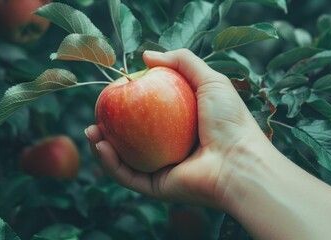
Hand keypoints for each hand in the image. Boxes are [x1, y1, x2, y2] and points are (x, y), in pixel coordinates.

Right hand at [86, 49, 267, 207]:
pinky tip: (100, 146)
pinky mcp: (157, 188)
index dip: (128, 105)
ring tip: (90, 130)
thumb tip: (146, 55)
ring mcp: (162, 169)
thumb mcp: (209, 80)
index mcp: (180, 126)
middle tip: (95, 116)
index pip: (147, 115)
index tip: (113, 93)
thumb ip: (181, 61)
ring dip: (102, 147)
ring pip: (124, 160)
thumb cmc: (229, 120)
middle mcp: (169, 148)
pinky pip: (128, 176)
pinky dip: (110, 163)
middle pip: (131, 139)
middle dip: (109, 129)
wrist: (240, 161)